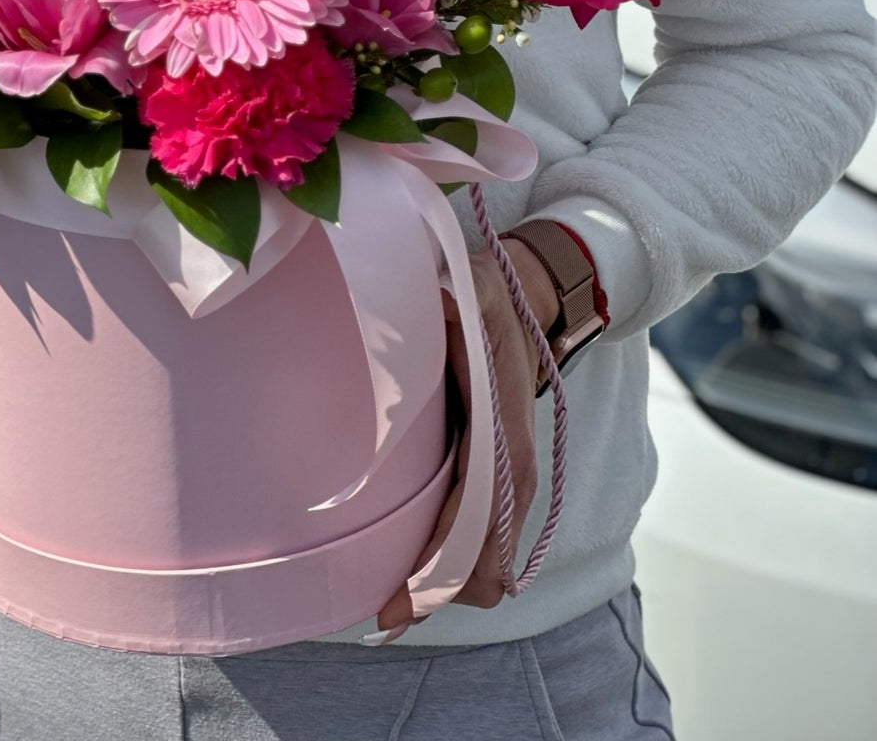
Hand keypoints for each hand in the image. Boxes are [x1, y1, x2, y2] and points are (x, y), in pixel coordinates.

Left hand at [376, 239, 558, 636]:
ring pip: (485, 562)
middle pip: (487, 564)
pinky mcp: (490, 476)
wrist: (522, 297)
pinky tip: (404, 575)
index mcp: (506, 434)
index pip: (481, 522)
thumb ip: (458, 301)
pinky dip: (447, 565)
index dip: (442, 567)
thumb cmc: (486, 296)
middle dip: (438, 594)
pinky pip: (477, 538)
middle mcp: (512, 469)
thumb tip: (438, 305)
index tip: (398, 601)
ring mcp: (504, 478)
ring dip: (442, 587)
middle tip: (382, 615)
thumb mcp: (474, 290)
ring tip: (388, 606)